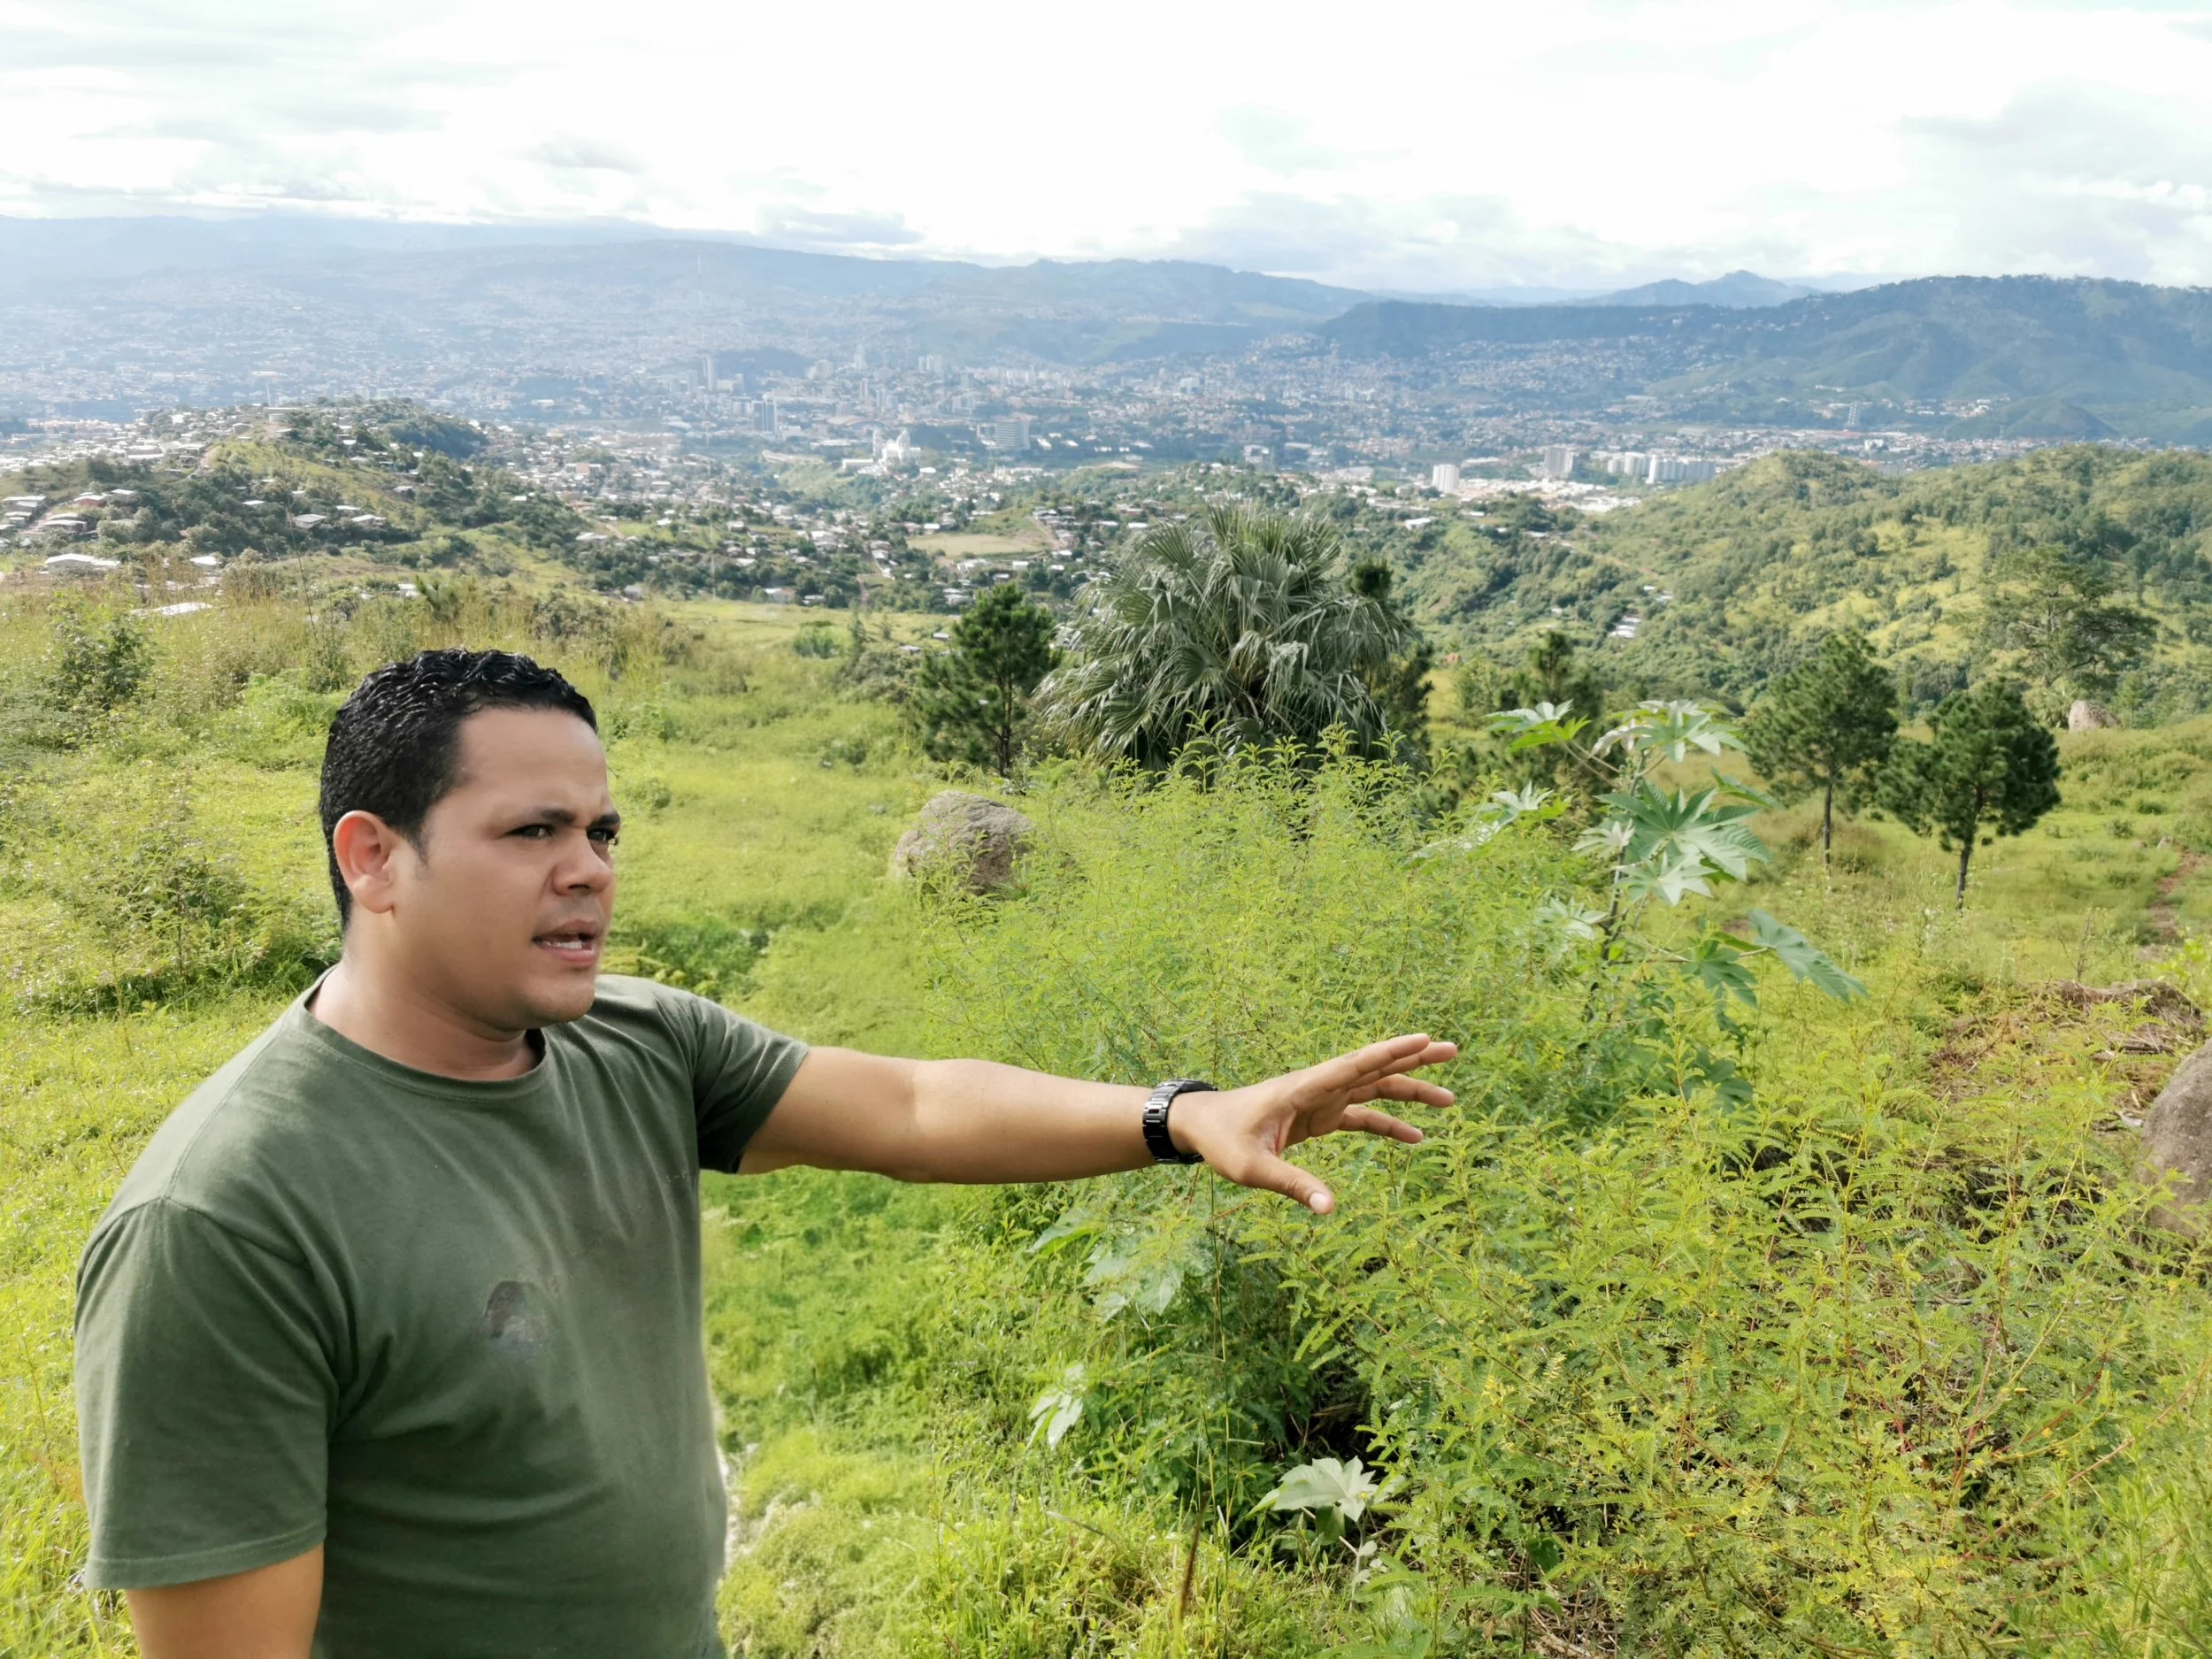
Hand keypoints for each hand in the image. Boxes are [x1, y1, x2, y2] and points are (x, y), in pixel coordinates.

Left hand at [1172, 1034, 1457, 1214]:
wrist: (1200, 1126)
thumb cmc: (1222, 1141)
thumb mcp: (1252, 1168)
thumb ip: (1292, 1185)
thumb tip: (1329, 1209)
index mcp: (1303, 1088)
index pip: (1354, 1065)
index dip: (1390, 1052)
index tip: (1424, 1040)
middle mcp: (1318, 1087)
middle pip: (1373, 1068)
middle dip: (1413, 1060)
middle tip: (1452, 1050)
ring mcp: (1321, 1099)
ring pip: (1373, 1088)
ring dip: (1409, 1089)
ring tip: (1450, 1098)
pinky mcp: (1319, 1115)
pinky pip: (1362, 1115)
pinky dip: (1389, 1123)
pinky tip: (1416, 1137)